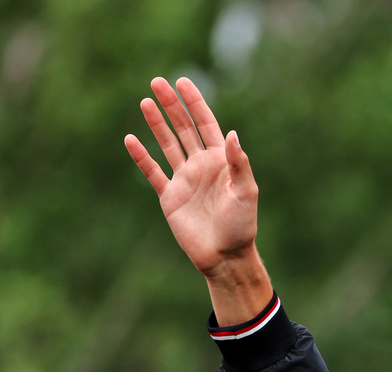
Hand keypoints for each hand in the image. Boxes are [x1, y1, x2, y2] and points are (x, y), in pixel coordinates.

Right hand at [125, 77, 270, 322]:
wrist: (225, 256)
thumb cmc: (241, 226)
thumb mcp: (246, 193)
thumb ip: (239, 164)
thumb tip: (232, 135)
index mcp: (222, 162)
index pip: (206, 125)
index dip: (195, 103)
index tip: (182, 82)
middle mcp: (202, 166)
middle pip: (184, 129)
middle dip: (172, 105)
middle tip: (157, 82)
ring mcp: (185, 180)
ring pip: (168, 145)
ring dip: (157, 124)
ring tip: (145, 101)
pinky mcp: (171, 197)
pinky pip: (153, 173)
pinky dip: (142, 157)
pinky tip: (130, 139)